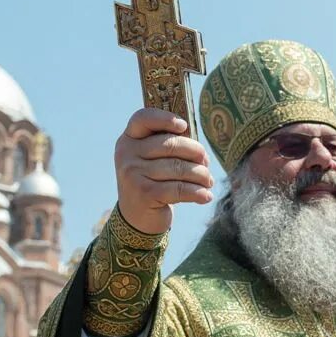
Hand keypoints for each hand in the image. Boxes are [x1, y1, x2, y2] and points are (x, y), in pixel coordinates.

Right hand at [114, 109, 212, 234]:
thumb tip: (201, 151)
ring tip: (208, 181)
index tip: (184, 125)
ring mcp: (133, 174)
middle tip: (206, 163)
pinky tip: (206, 196)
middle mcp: (127, 154)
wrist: (136, 217)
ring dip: (200, 175)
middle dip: (196, 153)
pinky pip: (179, 188)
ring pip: (179, 168)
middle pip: (170, 144)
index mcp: (128, 140)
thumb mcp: (152, 160)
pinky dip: (197, 192)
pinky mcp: (144, 194)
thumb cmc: (152, 182)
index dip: (165, 118)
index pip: (143, 118)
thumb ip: (169, 146)